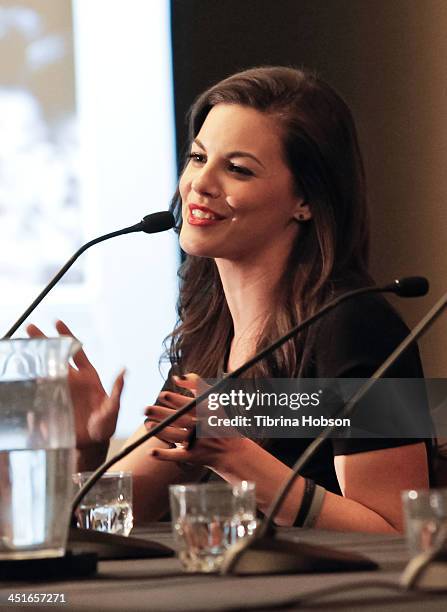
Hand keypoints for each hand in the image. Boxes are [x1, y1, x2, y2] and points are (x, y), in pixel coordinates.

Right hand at [27, 320, 123, 449]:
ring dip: (31, 361)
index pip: (76, 352)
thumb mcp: (113, 408)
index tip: (57, 322)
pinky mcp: (50, 406)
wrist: (92, 444)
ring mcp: (59, 392)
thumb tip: (124, 371)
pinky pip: (37, 396)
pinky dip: (27, 390)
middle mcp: (71, 381)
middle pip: (54, 357)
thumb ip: (117, 391)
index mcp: (87, 377)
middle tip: (30, 328)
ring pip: (43, 372)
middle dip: (42, 341)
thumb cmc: (105, 424)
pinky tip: (16, 382)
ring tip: (18, 350)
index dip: (67, 337)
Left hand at [145, 373, 244, 469]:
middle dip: (161, 413)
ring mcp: (197, 443)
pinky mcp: (192, 456)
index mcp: (208, 413)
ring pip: (175, 436)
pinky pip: (176, 456)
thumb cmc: (219, 419)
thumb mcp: (213, 399)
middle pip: (179, 419)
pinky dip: (164, 455)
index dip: (175, 399)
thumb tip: (175, 377)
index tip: (162, 395)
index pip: (190, 404)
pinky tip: (151, 452)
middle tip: (146, 409)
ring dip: (159, 431)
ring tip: (147, 424)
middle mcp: (203, 427)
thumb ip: (196, 384)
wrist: (231, 450)